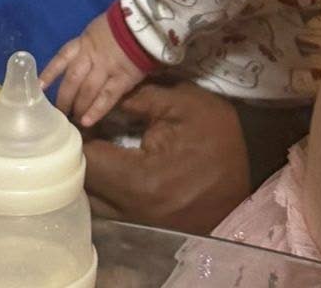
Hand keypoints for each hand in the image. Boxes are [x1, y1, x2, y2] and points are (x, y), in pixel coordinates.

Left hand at [41, 12, 145, 126]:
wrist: (144, 26)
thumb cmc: (119, 28)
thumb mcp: (96, 31)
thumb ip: (85, 47)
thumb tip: (75, 64)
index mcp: (83, 43)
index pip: (61, 59)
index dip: (49, 74)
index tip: (38, 88)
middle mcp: (92, 56)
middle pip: (72, 80)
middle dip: (64, 98)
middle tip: (58, 113)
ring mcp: (107, 68)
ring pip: (87, 91)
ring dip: (78, 107)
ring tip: (73, 119)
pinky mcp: (123, 78)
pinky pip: (107, 97)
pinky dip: (96, 111)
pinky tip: (87, 122)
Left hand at [83, 80, 250, 233]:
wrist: (247, 179)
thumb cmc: (218, 138)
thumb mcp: (184, 103)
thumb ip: (138, 97)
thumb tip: (99, 95)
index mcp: (140, 180)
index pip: (86, 159)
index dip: (75, 134)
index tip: (73, 113)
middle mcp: (131, 210)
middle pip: (83, 184)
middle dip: (76, 154)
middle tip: (77, 126)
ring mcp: (135, 223)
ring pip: (91, 200)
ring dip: (86, 172)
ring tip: (91, 143)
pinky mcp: (140, 225)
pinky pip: (106, 207)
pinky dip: (101, 186)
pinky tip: (107, 163)